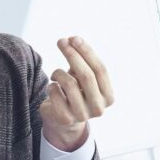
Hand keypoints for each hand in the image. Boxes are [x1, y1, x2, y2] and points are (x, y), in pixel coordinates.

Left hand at [40, 36, 114, 150]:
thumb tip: (71, 40)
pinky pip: (55, 92)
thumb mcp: (82, 77)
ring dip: (58, 72)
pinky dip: (51, 85)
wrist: (63, 120)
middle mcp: (99, 108)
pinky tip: (53, 89)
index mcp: (108, 96)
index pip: (100, 69)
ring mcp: (82, 115)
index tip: (74, 38)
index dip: (87, 52)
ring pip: (69, 83)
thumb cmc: (75, 92)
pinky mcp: (65, 119)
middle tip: (61, 42)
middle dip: (72, 55)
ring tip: (56, 74)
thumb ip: (81, 60)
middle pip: (86, 75)